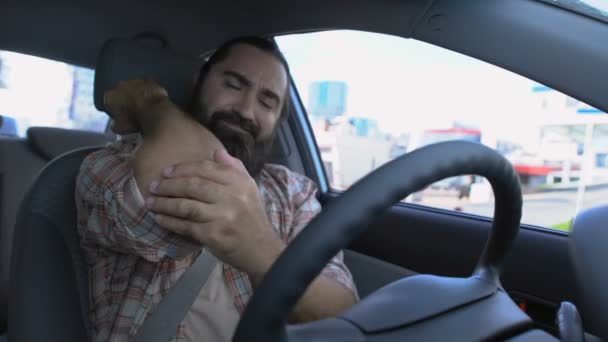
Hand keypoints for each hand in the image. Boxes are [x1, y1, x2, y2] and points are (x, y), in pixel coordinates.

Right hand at [103, 79, 168, 133]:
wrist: (156, 112)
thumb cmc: (135, 121)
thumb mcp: (121, 129)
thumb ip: (115, 125)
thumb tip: (114, 124)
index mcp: (110, 96)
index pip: (108, 101)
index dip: (115, 109)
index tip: (121, 116)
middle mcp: (120, 85)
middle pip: (121, 92)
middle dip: (125, 99)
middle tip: (133, 111)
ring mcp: (135, 81)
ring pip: (134, 88)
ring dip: (137, 95)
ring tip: (144, 107)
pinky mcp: (150, 81)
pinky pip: (147, 88)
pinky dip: (149, 93)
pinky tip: (153, 102)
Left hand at [145, 150, 284, 277]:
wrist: (261, 249)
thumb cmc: (252, 216)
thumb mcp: (249, 188)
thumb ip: (234, 167)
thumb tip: (216, 152)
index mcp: (239, 182)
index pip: (206, 169)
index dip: (183, 168)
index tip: (166, 171)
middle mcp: (232, 197)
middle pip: (193, 186)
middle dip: (169, 185)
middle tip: (153, 186)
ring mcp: (222, 217)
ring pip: (186, 206)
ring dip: (165, 203)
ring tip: (150, 202)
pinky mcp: (213, 236)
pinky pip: (186, 226)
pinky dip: (170, 222)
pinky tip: (160, 219)